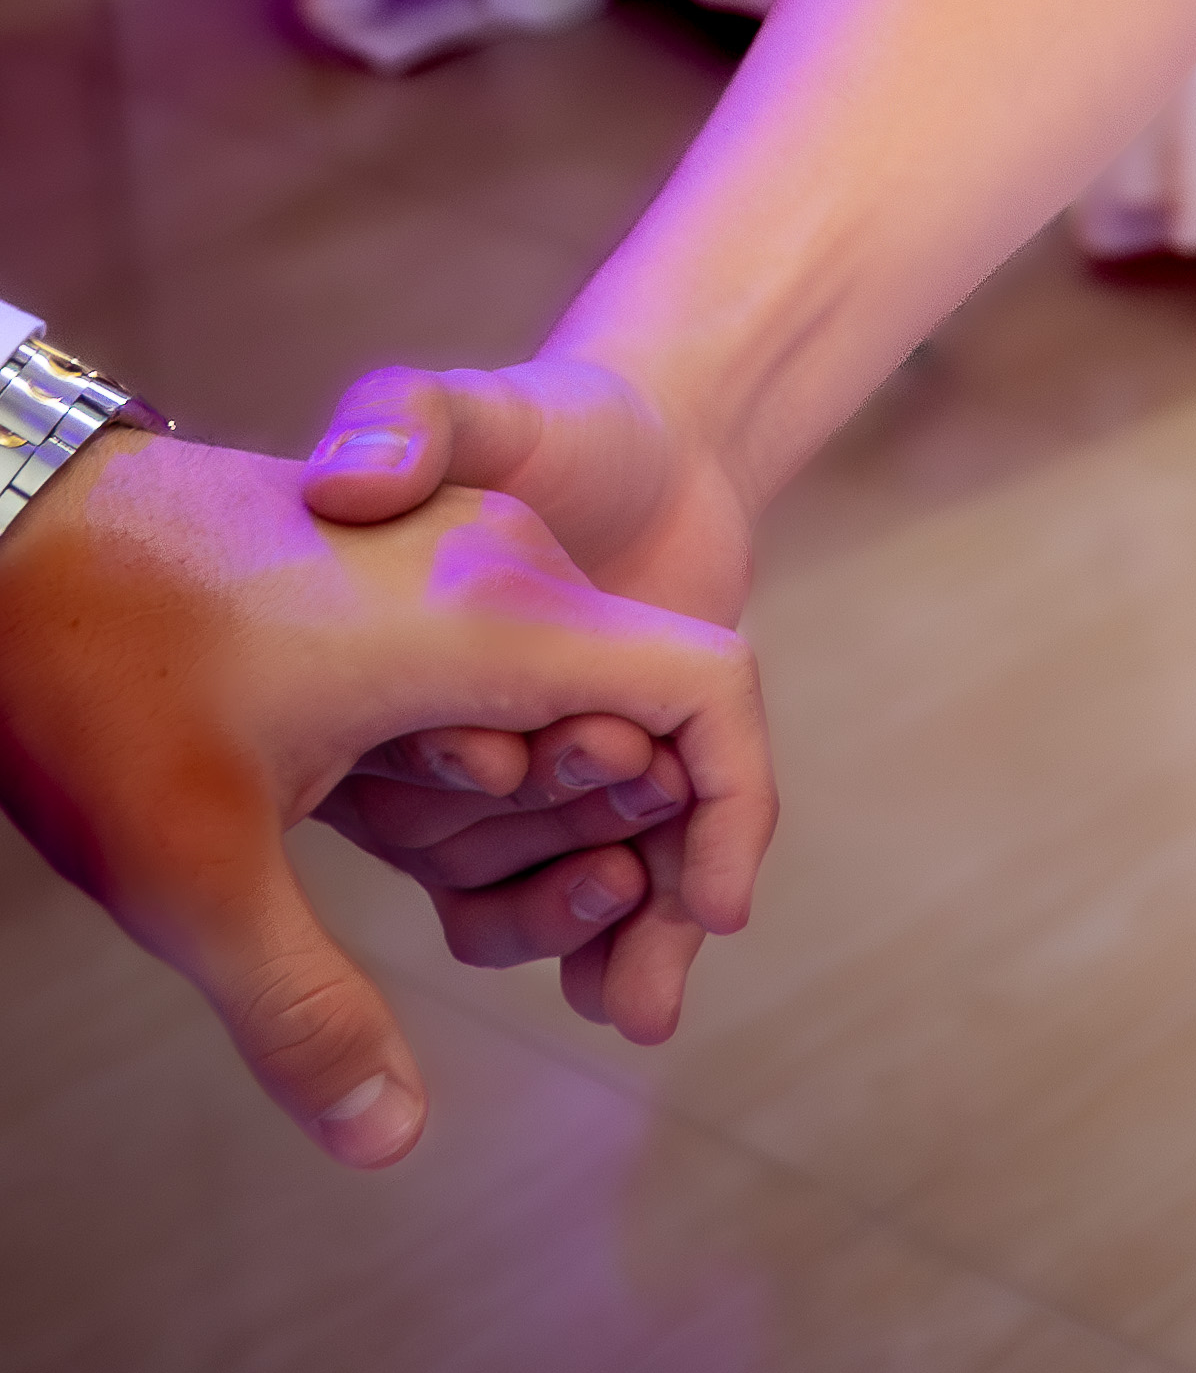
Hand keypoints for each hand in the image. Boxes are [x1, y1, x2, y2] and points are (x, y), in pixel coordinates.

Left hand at [0, 433, 766, 1161]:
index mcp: (496, 614)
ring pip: (572, 713)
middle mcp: (507, 570)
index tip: (701, 935)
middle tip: (600, 995)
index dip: (733, 816)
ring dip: (561, 834)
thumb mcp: (189, 875)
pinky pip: (511, 692)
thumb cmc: (102, 678)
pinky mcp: (417, 585)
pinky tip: (464, 875)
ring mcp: (464, 565)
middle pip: (642, 724)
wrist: (18, 526)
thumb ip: (304, 1010)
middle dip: (635, 862)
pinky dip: (511, 792)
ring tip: (502, 931)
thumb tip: (392, 1143)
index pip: (706, 691)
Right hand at [303, 352, 757, 1037]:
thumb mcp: (486, 405)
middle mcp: (419, 764)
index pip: (387, 766)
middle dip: (555, 820)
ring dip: (593, 919)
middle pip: (468, 850)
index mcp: (367, 687)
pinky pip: (582, 930)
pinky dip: (622, 959)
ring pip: (517, 914)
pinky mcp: (580, 827)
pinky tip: (664, 967)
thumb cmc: (558, 426)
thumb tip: (349, 478)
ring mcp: (499, 807)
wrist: (664, 458)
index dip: (452, 769)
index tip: (507, 747)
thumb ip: (412, 415)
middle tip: (633, 758)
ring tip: (670, 886)